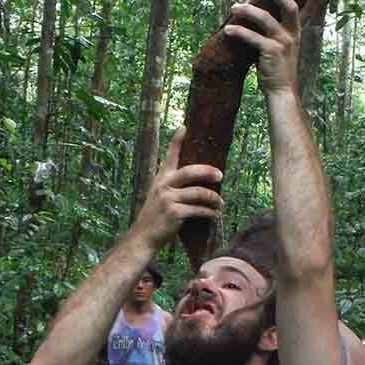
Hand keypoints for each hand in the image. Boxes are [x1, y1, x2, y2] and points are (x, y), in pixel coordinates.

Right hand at [131, 127, 223, 248]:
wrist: (144, 237)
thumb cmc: (156, 217)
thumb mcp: (159, 196)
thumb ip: (173, 187)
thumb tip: (199, 182)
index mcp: (160, 179)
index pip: (169, 156)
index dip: (177, 141)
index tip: (184, 127)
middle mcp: (163, 185)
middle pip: (190, 172)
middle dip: (207, 172)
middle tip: (220, 176)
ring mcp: (168, 199)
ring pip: (198, 193)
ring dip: (213, 199)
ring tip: (220, 203)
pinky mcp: (174, 213)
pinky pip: (199, 210)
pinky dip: (210, 213)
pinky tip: (215, 215)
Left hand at [224, 0, 326, 95]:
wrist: (281, 92)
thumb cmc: (278, 71)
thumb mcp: (282, 50)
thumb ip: (275, 35)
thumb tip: (257, 20)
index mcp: (296, 33)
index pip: (307, 12)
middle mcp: (292, 35)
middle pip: (289, 6)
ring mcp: (283, 42)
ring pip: (265, 18)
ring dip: (247, 10)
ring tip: (234, 7)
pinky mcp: (271, 51)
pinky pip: (252, 37)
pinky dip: (239, 32)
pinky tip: (228, 30)